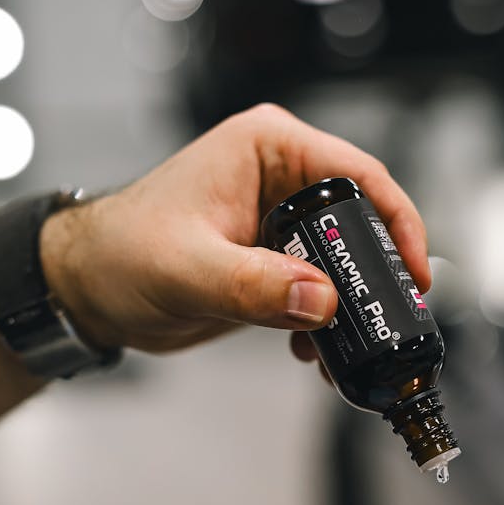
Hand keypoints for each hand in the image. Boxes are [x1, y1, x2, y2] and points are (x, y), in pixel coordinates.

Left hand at [41, 103, 429, 353]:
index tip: (413, 272)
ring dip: (353, 308)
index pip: (359, 176)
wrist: (90, 290)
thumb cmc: (120, 254)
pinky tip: (315, 355)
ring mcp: (279, 224)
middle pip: (360, 223)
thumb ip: (254, 285)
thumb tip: (321, 300)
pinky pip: (319, 290)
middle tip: (389, 319)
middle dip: (377, 274)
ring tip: (351, 351)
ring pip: (344, 263)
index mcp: (268, 150)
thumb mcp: (187, 269)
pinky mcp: (272, 262)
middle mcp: (281, 180)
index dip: (397, 223)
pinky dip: (326, 324)